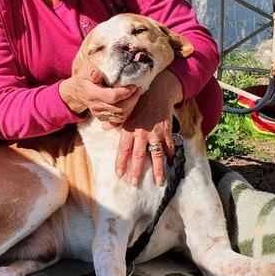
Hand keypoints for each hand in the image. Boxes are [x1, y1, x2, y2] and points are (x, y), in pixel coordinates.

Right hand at [59, 64, 138, 121]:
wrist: (76, 92)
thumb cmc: (84, 79)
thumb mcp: (85, 71)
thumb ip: (91, 72)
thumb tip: (97, 74)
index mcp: (92, 94)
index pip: (113, 97)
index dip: (126, 92)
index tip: (133, 85)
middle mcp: (96, 106)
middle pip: (120, 108)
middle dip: (132, 99)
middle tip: (137, 89)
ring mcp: (99, 114)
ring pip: (121, 116)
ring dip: (131, 106)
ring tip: (135, 95)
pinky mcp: (103, 118)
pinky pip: (119, 119)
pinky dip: (127, 112)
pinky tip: (130, 102)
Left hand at [113, 71, 182, 186]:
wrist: (158, 92)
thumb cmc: (140, 103)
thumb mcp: (126, 111)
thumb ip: (115, 121)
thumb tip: (104, 128)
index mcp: (129, 129)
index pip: (123, 149)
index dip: (121, 162)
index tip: (119, 174)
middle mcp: (141, 132)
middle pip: (138, 155)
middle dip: (136, 170)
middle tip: (134, 183)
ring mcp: (155, 132)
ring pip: (156, 154)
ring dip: (158, 169)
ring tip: (159, 182)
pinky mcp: (167, 130)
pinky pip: (169, 146)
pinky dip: (170, 156)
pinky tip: (170, 165)